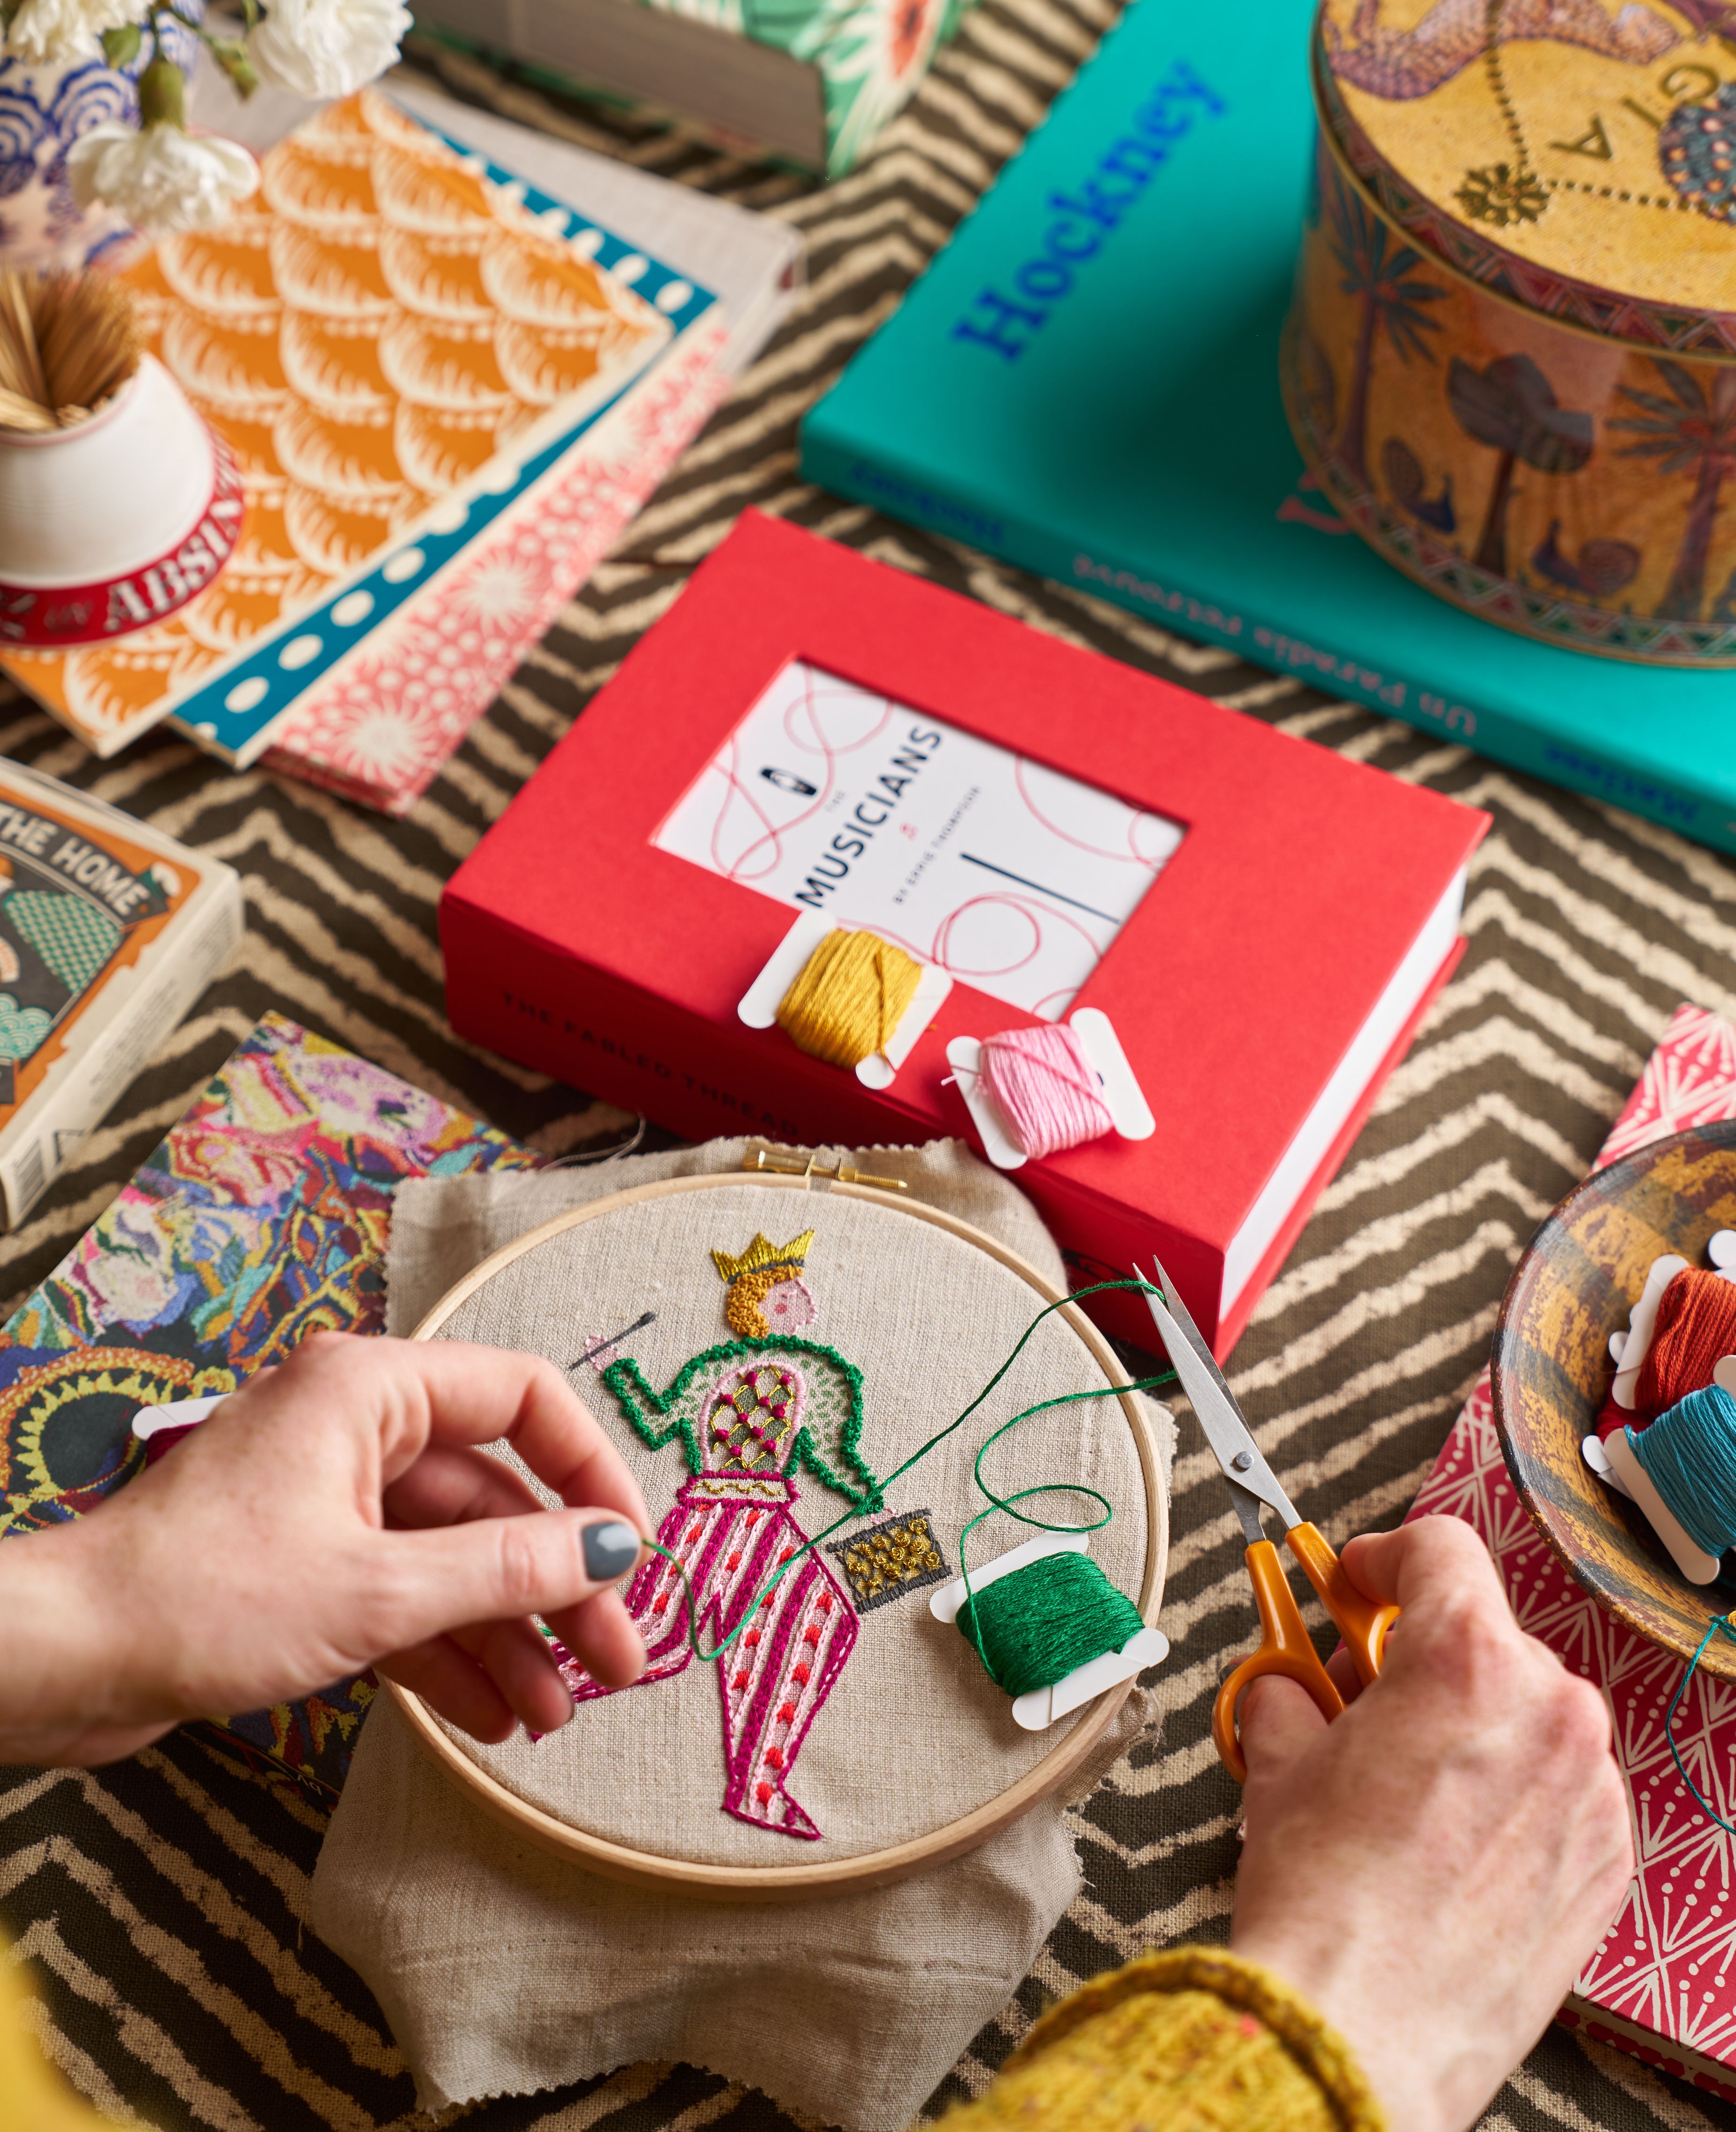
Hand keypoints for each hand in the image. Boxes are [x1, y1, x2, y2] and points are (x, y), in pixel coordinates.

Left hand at [0, 1334, 652, 1764]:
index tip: (630, 1549)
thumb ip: (505, 1569)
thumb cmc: (203, 1599)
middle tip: (617, 1661)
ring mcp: (329, 1500)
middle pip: (492, 1496)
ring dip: (508, 1633)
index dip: (588, 1470)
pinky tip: (494, 1714)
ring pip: (451, 1558)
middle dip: (555, 1583)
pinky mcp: (304, 1566)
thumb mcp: (377, 1589)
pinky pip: (403, 1596)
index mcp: (371, 1391)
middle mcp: (356, 1431)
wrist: (59, 1661)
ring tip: (558, 1711)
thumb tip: (612, 1550)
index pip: (521, 1398)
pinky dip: (448, 1652)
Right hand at [1229, 1514, 1632, 2131]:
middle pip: (1485, 1637)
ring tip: (1401, 1783)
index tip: (1356, 1581)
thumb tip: (1292, 1687)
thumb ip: (1292, 1693)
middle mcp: (1549, 1713)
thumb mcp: (1282, 1760)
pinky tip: (1447, 1841)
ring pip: (1528, 1715)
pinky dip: (1509, 1796)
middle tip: (1360, 1696)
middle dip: (1419, 1658)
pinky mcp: (1607, 1862)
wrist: (1359, 2029)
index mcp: (1467, 1661)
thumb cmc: (1324, 1901)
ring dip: (1469, 1726)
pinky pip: (1560, 1791)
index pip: (1440, 1549)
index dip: (1383, 1557)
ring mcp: (1590, 1792)